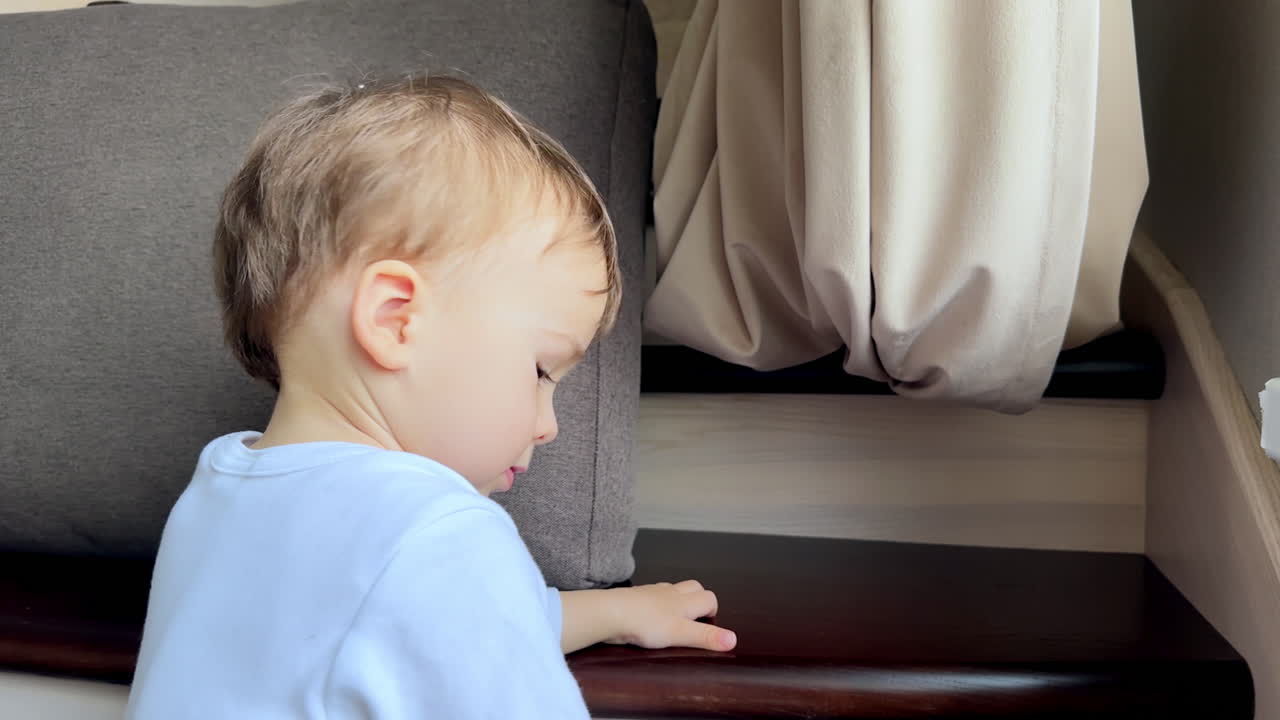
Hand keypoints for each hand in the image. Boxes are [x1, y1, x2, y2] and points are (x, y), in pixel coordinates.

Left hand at [604, 580, 736, 651]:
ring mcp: (652, 592)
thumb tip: (733, 639)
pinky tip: (650, 617)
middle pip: (693, 587)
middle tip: (693, 620)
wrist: (610, 612)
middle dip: (698, 600)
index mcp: (684, 600)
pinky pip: (652, 596)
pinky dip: (657, 604)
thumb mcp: (680, 634)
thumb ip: (706, 637)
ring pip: (672, 590)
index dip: (711, 610)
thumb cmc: (646, 623)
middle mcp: (670, 592)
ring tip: (673, 619)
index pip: (708, 597)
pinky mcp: (636, 597)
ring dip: (677, 600)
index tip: (707, 625)